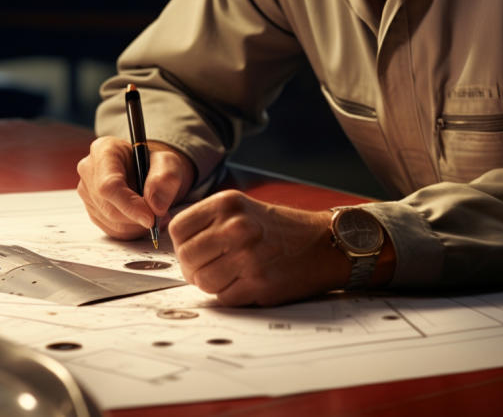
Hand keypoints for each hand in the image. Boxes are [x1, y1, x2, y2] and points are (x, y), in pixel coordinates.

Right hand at [77, 136, 194, 238]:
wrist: (151, 174)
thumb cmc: (157, 166)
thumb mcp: (170, 164)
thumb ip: (166, 179)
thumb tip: (155, 206)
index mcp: (104, 150)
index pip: (109, 185)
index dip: (129, 205)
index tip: (151, 218)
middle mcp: (89, 170)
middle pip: (108, 207)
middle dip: (137, 218)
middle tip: (161, 217)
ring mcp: (87, 192)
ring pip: (111, 222)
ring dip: (137, 225)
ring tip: (156, 214)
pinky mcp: (92, 210)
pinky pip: (112, 230)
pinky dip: (132, 230)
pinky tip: (143, 217)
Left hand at [168, 190, 352, 305]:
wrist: (325, 244)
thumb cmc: (282, 229)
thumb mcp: (243, 209)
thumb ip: (209, 223)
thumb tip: (178, 248)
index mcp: (228, 204)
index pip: (178, 229)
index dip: (183, 244)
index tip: (195, 250)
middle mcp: (236, 227)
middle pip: (186, 258)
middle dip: (195, 268)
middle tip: (212, 268)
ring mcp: (247, 256)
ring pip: (202, 282)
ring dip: (213, 284)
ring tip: (232, 275)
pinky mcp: (259, 283)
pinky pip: (224, 298)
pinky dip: (231, 295)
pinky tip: (248, 283)